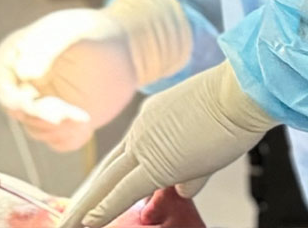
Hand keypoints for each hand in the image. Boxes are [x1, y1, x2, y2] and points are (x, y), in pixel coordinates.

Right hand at [0, 0, 190, 151]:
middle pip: (17, 109)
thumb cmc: (93, 32)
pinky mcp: (62, 123)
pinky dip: (70, 138)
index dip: (6, 95)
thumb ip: (46, 49)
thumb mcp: (71, 32)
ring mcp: (43, 105)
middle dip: (40, 115)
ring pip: (36, 129)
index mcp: (17, 55)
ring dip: (58, 128)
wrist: (124, 50)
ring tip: (84, 116)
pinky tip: (86, 125)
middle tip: (70, 112)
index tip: (24, 104)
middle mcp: (25, 83)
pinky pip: (58, 142)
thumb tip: (23, 73)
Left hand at [58, 63, 273, 226]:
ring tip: (67, 224)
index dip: (105, 179)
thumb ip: (191, 169)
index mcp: (151, 122)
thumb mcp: (207, 141)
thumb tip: (183, 189)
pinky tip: (88, 222)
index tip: (91, 194)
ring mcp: (146, 145)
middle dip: (86, 196)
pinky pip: (124, 191)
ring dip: (86, 207)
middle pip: (107, 171)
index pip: (122, 158)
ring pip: (107, 182)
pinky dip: (104, 208)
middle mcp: (141, 131)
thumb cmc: (234, 110)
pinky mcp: (158, 163)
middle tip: (67, 215)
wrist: (240, 93)